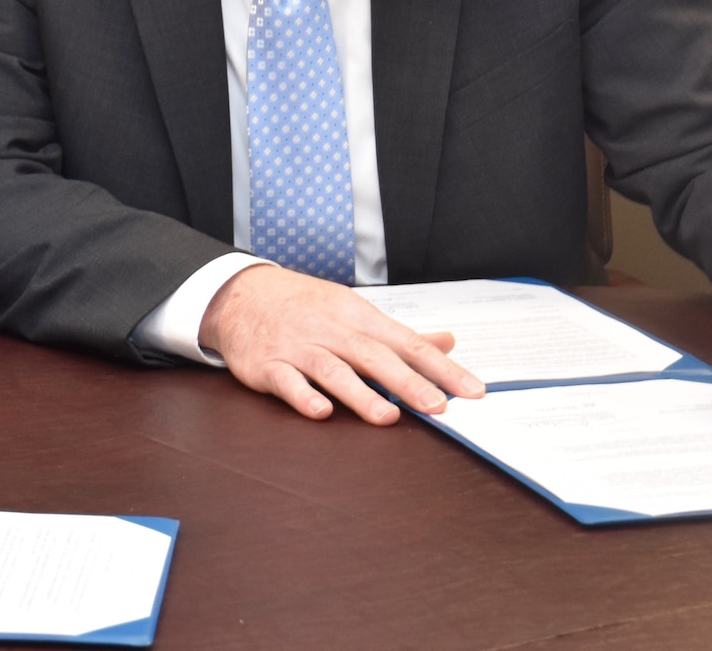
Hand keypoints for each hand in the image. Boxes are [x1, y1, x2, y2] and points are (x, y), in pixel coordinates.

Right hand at [199, 265, 485, 423]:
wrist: (239, 294)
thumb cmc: (303, 306)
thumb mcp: (352, 311)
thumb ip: (399, 334)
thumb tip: (447, 341)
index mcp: (356, 316)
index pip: (406, 342)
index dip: (441, 367)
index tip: (471, 390)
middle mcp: (330, 330)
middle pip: (374, 355)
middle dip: (408, 381)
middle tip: (438, 406)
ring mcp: (298, 348)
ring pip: (333, 370)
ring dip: (360, 394)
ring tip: (387, 417)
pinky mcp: (268, 365)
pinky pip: (287, 382)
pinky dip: (303, 396)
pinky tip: (321, 412)